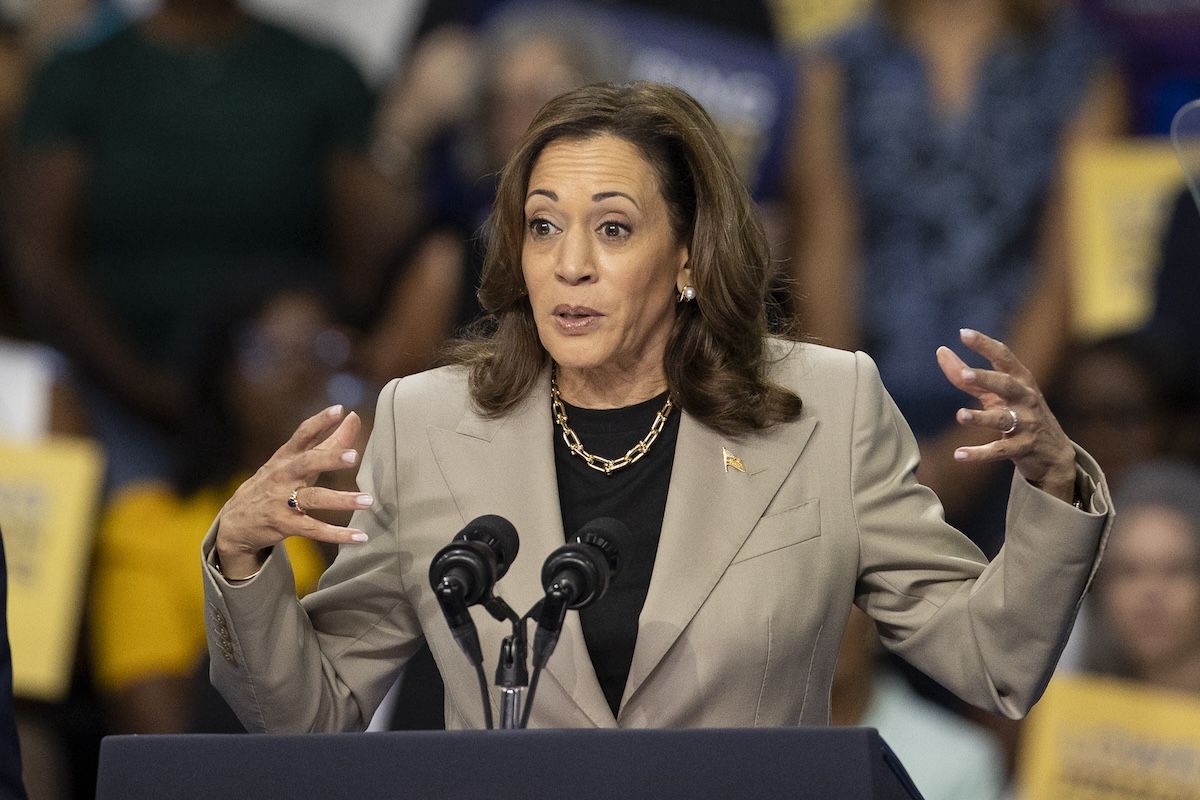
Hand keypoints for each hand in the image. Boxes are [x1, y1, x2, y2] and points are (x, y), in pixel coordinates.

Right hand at [214, 405, 372, 578]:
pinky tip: (359, 537)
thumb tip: (353, 417)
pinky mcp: (283, 525)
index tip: (339, 410)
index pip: (302, 434)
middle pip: (307, 463)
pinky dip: (337, 534)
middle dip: (330, 458)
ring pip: (313, 498)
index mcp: (286, 457)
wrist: (235, 523)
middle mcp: (282, 476)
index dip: (320, 421)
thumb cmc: (274, 485)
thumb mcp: (294, 462)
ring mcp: (281, 501)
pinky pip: (313, 529)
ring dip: (341, 500)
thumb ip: (326, 441)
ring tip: (368, 501)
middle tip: (354, 456)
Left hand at [937, 329, 1076, 503]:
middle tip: (965, 375)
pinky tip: (959, 455)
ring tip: (960, 416)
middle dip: (987, 379)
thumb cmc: (1018, 414)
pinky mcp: (1023, 448)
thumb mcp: (996, 394)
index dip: (985, 345)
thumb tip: (940, 351)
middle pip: (1006, 385)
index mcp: (1020, 380)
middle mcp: (1026, 399)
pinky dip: (979, 454)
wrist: (1053, 454)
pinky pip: (999, 450)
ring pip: (1003, 419)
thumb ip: (967, 377)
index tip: (963, 333)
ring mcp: (1027, 424)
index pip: (1004, 357)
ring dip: (981, 418)